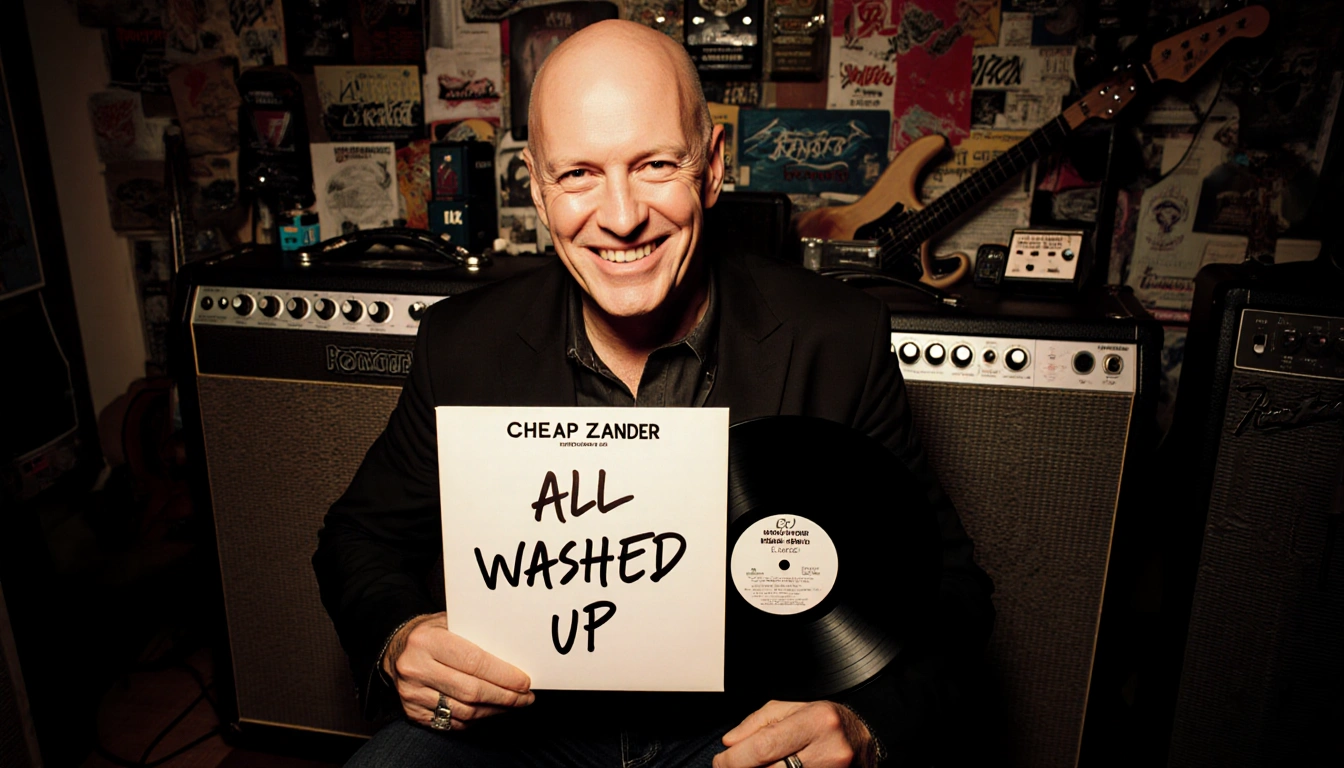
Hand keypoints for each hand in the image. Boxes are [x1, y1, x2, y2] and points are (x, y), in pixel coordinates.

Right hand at [383, 612, 535, 729]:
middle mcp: (416, 668)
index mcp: (427, 641)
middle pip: (471, 691)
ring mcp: (412, 694)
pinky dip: (475, 720)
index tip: (524, 682)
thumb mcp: (450, 621)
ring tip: (513, 705)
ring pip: (464, 711)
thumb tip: (516, 652)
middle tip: (525, 697)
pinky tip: (489, 710)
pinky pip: (451, 722)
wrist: (394, 648)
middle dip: (505, 697)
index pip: (474, 662)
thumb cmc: (431, 632)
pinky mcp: (412, 712)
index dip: (503, 675)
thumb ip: (477, 633)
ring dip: (493, 710)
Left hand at [714, 700, 875, 767]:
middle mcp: (828, 750)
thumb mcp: (794, 709)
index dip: (734, 759)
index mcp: (816, 722)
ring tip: (752, 767)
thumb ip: (758, 723)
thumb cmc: (827, 722)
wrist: (864, 741)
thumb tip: (729, 743)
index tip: (721, 761)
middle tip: (729, 766)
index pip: (764, 747)